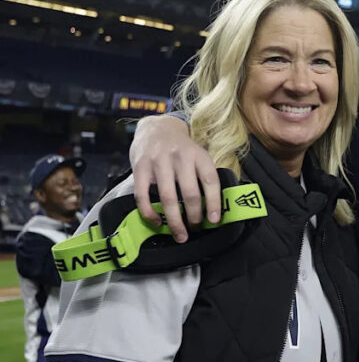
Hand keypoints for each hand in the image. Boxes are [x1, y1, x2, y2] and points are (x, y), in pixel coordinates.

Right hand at [130, 115, 221, 242]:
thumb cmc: (181, 148)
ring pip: (168, 198)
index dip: (214, 202)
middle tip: (196, 227)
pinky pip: (143, 196)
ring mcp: (159, 162)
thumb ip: (203, 175)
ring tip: (180, 234)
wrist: (156, 127)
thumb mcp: (198, 155)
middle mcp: (180, 157)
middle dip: (194, 216)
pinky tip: (157, 222)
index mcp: (198, 155)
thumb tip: (213, 207)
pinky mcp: (140, 168)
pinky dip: (149, 213)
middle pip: (190, 193)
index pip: (211, 180)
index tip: (215, 220)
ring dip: (175, 220)